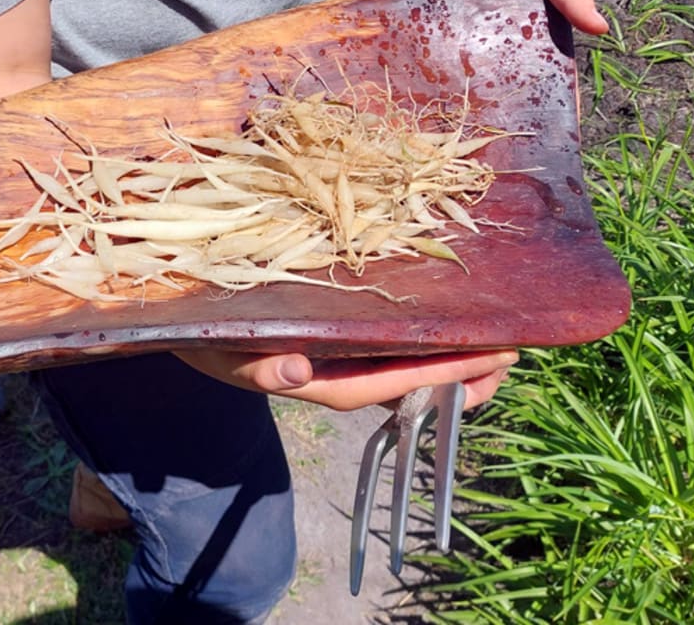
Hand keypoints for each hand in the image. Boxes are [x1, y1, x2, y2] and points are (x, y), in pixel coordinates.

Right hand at [174, 348, 517, 410]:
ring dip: (451, 357)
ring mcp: (336, 354)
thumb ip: (253, 364)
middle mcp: (333, 370)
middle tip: (513, 354)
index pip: (386, 383)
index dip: (437, 374)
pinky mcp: (334, 334)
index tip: (486, 360)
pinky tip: (447, 319)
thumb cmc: (202, 331)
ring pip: (404, 365)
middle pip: (407, 382)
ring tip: (498, 344)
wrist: (180, 310)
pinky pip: (387, 342)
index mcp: (313, 378)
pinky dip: (421, 332)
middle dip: (460, 374)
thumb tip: (294, 373)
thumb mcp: (219, 348)